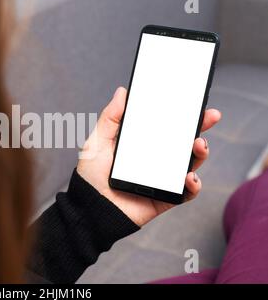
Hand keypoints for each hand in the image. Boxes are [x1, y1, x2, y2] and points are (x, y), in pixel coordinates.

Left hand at [77, 87, 221, 226]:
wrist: (89, 207)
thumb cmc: (91, 175)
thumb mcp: (98, 141)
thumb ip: (111, 117)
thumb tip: (123, 91)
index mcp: (142, 145)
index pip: (166, 127)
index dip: (181, 115)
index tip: (193, 101)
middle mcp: (155, 161)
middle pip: (183, 143)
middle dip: (200, 128)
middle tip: (210, 116)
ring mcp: (162, 179)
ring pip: (190, 164)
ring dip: (201, 154)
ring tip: (199, 145)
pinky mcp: (165, 199)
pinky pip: (186, 193)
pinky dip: (193, 185)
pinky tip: (189, 176)